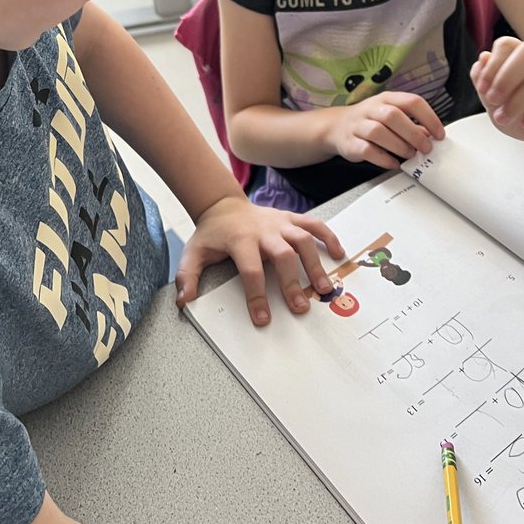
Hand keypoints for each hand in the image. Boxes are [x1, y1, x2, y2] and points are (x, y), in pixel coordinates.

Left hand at [174, 196, 344, 325]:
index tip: (263, 319)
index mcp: (240, 240)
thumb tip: (184, 300)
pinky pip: (313, 224)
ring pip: (302, 239)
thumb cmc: (212, 234)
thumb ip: (187, 276)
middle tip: (301, 308)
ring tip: (324, 288)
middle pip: (282, 255)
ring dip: (315, 263)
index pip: (250, 270)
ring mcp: (279, 222)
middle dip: (292, 282)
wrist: (223, 204)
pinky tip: (339, 254)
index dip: (256, 296)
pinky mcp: (290, 218)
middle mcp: (263, 230)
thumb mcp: (193, 252)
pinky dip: (328, 236)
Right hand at [326, 91, 444, 168]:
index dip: (429, 117)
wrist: (337, 127)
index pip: (412, 101)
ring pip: (379, 132)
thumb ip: (411, 124)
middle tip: (426, 148)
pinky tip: (393, 163)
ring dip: (399, 146)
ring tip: (410, 155)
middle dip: (414, 133)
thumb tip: (432, 136)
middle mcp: (372, 109)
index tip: (439, 134)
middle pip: (394, 116)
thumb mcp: (391, 115)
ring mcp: (359, 125)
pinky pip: (367, 150)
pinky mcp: (351, 143)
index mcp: (386, 99)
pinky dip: (383, 159)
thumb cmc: (370, 121)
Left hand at [471, 37, 523, 149]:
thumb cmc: (517, 110)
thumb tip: (483, 58)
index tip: (482, 88)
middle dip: (507, 77)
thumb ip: (483, 80)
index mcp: (520, 57)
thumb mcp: (492, 100)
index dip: (493, 64)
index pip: (508, 44)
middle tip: (492, 99)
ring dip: (519, 100)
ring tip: (503, 117)